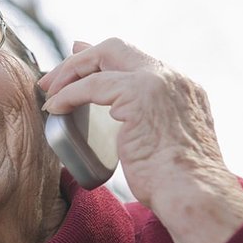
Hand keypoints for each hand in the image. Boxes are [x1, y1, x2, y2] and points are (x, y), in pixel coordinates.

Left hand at [39, 38, 242, 242]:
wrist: (193, 194)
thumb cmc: (175, 184)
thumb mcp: (163, 144)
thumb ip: (145, 124)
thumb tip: (117, 119)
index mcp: (181, 88)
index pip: (135, 59)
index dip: (100, 58)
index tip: (75, 64)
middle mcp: (173, 78)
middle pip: (116, 48)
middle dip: (79, 59)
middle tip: (52, 80)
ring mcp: (158, 82)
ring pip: (103, 57)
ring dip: (69, 73)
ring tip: (49, 92)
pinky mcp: (140, 94)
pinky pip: (91, 85)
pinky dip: (68, 94)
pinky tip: (54, 107)